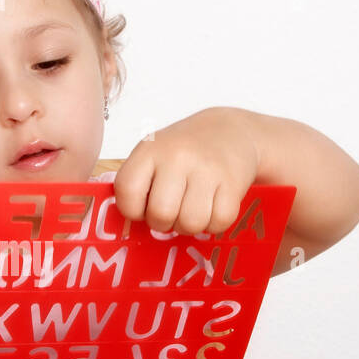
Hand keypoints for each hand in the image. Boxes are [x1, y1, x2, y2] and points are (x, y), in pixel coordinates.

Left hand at [114, 108, 260, 234]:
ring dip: (190, 225)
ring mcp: (207, 169)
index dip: (132, 209)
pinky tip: (212, 206)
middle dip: (164, 223)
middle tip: (172, 210)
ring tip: (192, 208)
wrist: (231, 132)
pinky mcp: (233, 182)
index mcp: (150, 150)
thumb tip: (125, 224)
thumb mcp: (154, 156)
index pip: (127, 191)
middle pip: (160, 214)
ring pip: (191, 223)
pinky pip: (218, 222)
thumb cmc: (184, 152)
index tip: (143, 205)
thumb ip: (137, 185)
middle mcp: (178, 157)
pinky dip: (214, 223)